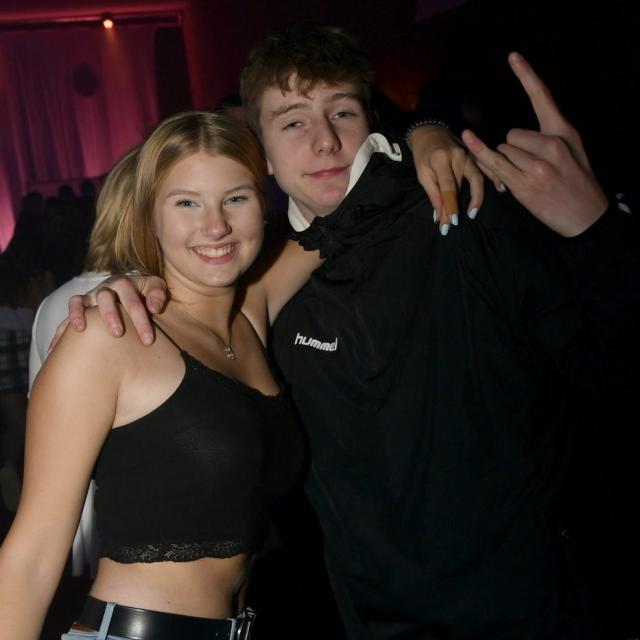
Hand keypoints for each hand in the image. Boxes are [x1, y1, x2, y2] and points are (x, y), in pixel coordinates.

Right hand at [49, 275, 167, 351]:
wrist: (129, 288)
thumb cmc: (145, 292)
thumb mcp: (155, 287)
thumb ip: (158, 294)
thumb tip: (155, 308)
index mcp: (125, 284)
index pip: (133, 300)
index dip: (140, 320)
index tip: (148, 340)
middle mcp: (105, 288)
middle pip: (105, 297)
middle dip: (110, 315)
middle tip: (117, 334)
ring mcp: (90, 297)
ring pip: (81, 301)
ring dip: (79, 315)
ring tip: (81, 330)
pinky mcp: (80, 307)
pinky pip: (66, 317)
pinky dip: (60, 330)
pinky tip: (55, 349)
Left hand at [408, 125, 484, 234]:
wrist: (430, 131)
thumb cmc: (423, 154)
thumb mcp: (422, 173)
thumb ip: (432, 194)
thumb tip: (439, 215)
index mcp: (441, 159)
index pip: (448, 186)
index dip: (450, 205)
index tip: (449, 222)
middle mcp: (459, 156)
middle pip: (460, 186)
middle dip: (456, 207)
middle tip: (452, 225)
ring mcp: (469, 155)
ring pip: (476, 179)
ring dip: (476, 198)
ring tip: (473, 213)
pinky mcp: (475, 156)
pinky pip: (486, 170)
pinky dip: (493, 179)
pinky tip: (500, 189)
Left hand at [461, 52, 607, 236]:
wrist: (585, 215)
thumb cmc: (577, 182)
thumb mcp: (573, 151)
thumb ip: (549, 137)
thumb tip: (516, 137)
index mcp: (563, 133)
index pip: (542, 98)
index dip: (527, 76)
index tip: (512, 56)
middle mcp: (550, 145)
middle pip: (511, 135)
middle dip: (513, 149)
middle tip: (531, 167)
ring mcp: (536, 167)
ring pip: (502, 151)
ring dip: (505, 163)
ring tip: (527, 177)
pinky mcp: (523, 185)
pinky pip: (495, 165)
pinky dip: (482, 156)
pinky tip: (468, 140)